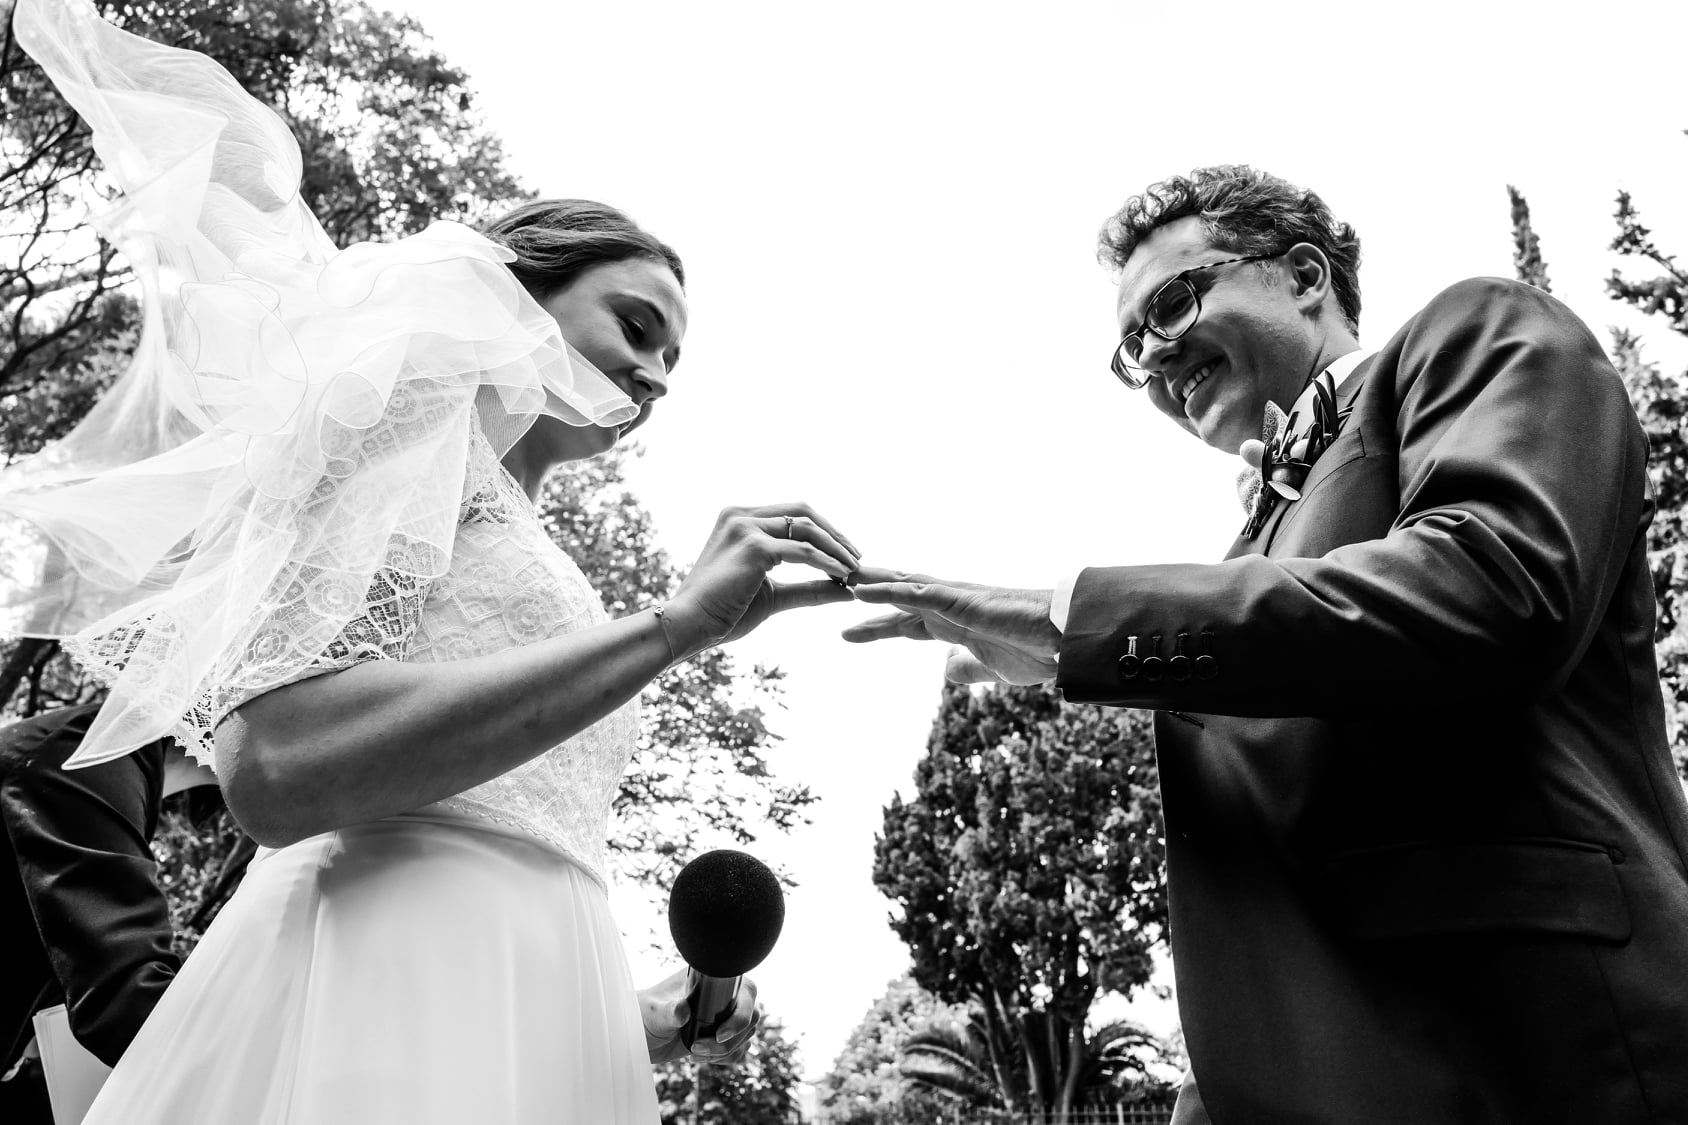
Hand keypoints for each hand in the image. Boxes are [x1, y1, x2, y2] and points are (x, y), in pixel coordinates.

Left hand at [640, 967, 761, 1064]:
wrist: (637, 1035)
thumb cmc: (642, 1014)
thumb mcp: (653, 1012)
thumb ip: (668, 1011)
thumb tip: (683, 1010)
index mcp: (712, 979)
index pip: (746, 991)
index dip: (741, 1014)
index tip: (719, 1035)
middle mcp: (723, 995)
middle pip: (750, 1016)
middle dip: (730, 1039)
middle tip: (697, 1048)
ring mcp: (724, 1015)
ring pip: (746, 1035)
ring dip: (725, 1051)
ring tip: (694, 1054)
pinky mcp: (722, 1035)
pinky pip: (740, 1049)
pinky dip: (726, 1058)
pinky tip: (703, 1058)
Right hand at [663, 504, 860, 662]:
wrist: (689, 626)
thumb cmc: (723, 613)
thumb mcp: (773, 595)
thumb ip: (808, 588)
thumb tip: (846, 590)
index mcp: (740, 519)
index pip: (792, 514)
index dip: (824, 532)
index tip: (846, 554)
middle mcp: (741, 515)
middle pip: (803, 512)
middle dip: (835, 534)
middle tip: (858, 558)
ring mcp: (746, 527)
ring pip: (807, 528)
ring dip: (836, 548)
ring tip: (855, 570)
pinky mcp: (753, 546)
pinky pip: (804, 552)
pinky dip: (828, 563)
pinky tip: (843, 577)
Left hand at [842, 567, 1059, 684]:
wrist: (1064, 640)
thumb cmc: (1037, 650)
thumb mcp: (992, 670)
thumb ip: (968, 668)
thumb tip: (948, 670)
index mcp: (954, 623)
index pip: (905, 622)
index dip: (875, 626)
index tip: (846, 632)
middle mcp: (948, 605)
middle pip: (894, 597)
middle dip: (861, 596)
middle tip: (825, 590)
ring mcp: (953, 599)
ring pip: (899, 585)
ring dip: (865, 583)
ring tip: (832, 578)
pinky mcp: (961, 600)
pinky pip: (916, 592)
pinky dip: (886, 589)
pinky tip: (860, 589)